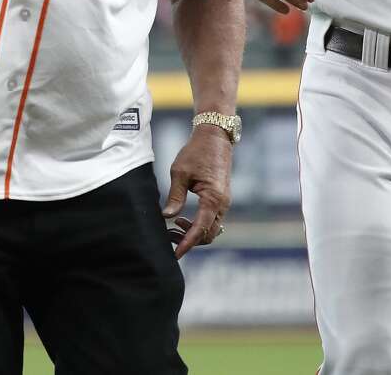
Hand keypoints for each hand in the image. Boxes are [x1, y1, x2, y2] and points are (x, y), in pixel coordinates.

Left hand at [161, 124, 232, 258]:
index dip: (187, 244)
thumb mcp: (180, 172)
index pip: (200, 230)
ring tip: (171, 227)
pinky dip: (198, 225)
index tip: (175, 255)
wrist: (215, 136)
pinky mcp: (221, 199)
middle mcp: (222, 204)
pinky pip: (211, 220)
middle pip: (208, 235)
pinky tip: (181, 218)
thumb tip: (166, 217)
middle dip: (189, 241)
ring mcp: (223, 202)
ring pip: (210, 229)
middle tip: (168, 236)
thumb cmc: (197, 151)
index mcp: (213, 198)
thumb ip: (175, 196)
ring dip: (192, 233)